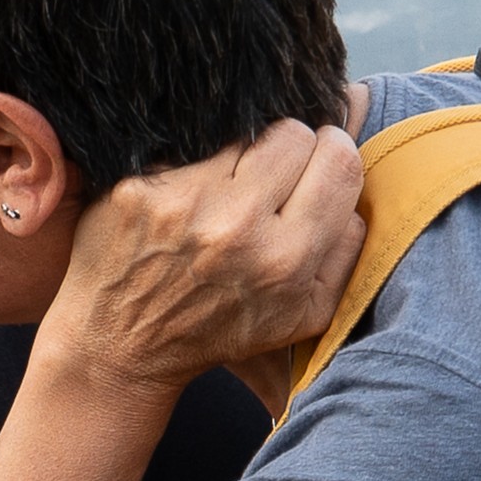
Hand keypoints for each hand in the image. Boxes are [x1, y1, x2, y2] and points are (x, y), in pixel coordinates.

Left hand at [36, 118, 365, 394]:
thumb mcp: (305, 314)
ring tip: (225, 193)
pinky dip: (191, 163)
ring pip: (242, 131)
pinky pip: (188, 144)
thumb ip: (347, 249)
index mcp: (287, 260)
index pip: (339, 159)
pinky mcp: (138, 189)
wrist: (122, 349)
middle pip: (294, 133)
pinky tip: (184, 198)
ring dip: (240, 154)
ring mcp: (184, 203)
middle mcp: (237, 228)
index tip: (315, 167)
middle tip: (269, 181)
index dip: (332, 155)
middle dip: (289, 151)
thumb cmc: (220, 328)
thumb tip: (359, 177)